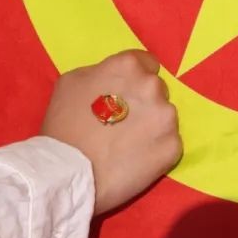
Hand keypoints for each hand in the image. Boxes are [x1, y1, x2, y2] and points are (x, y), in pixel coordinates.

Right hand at [41, 50, 181, 214]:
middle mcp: (153, 86)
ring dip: (152, 125)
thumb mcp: (72, 81)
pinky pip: (169, 143)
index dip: (134, 80)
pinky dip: (157, 149)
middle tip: (123, 122)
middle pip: (157, 89)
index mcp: (129, 65)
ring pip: (165, 116)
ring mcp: (167, 117)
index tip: (124, 96)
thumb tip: (115, 78)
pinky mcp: (173, 146)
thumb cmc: (64, 125)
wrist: (68, 174)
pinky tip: (137, 159)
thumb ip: (101, 71)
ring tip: (129, 143)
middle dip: (144, 101)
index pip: (147, 63)